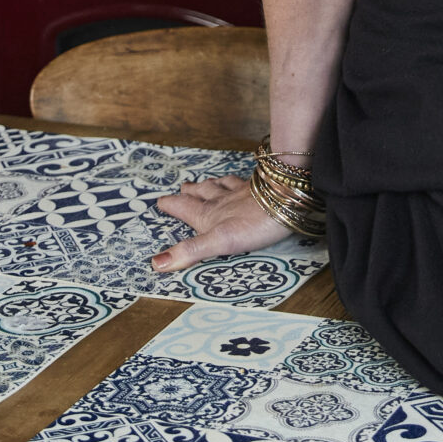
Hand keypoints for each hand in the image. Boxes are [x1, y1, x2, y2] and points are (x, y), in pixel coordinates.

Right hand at [152, 172, 292, 272]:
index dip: (171, 205)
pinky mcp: (258, 189)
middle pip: (200, 193)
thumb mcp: (218, 242)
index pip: (183, 208)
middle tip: (181, 188)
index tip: (160, 201)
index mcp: (208, 214)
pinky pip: (241, 181)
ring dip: (209, 184)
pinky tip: (238, 179)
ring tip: (203, 182)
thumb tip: (158, 262)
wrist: (284, 199)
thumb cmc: (252, 223)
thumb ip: (190, 251)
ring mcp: (240, 193)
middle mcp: (221, 201)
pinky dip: (234, 179)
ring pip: (219, 185)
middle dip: (189, 192)